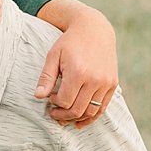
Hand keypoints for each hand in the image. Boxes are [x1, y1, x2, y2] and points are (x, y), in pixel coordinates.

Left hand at [35, 8, 118, 128]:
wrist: (95, 30)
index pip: (64, 101)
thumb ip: (46, 77)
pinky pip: (102, 108)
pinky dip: (91, 116)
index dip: (54, 103)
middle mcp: (95, 80)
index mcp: (79, 72)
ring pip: (91, 112)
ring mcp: (106, 83)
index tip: (50, 97)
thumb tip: (38, 96)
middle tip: (54, 114)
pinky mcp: (112, 84)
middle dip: (63, 116)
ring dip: (77, 119)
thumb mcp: (53, 56)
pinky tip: (80, 120)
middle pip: (77, 110)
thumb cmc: (70, 42)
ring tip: (66, 119)